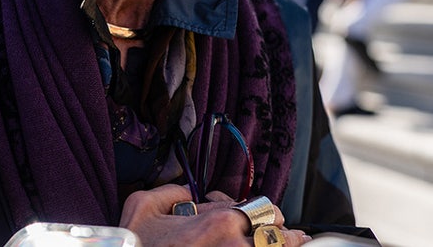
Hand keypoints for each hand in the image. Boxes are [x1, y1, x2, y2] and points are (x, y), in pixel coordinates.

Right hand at [119, 184, 308, 246]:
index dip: (264, 214)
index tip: (270, 221)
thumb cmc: (136, 246)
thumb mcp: (143, 207)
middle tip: (290, 236)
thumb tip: (187, 193)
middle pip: (279, 235)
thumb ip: (170, 191)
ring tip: (296, 244)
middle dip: (281, 233)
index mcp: (220, 221)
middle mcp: (237, 245)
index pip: (263, 210)